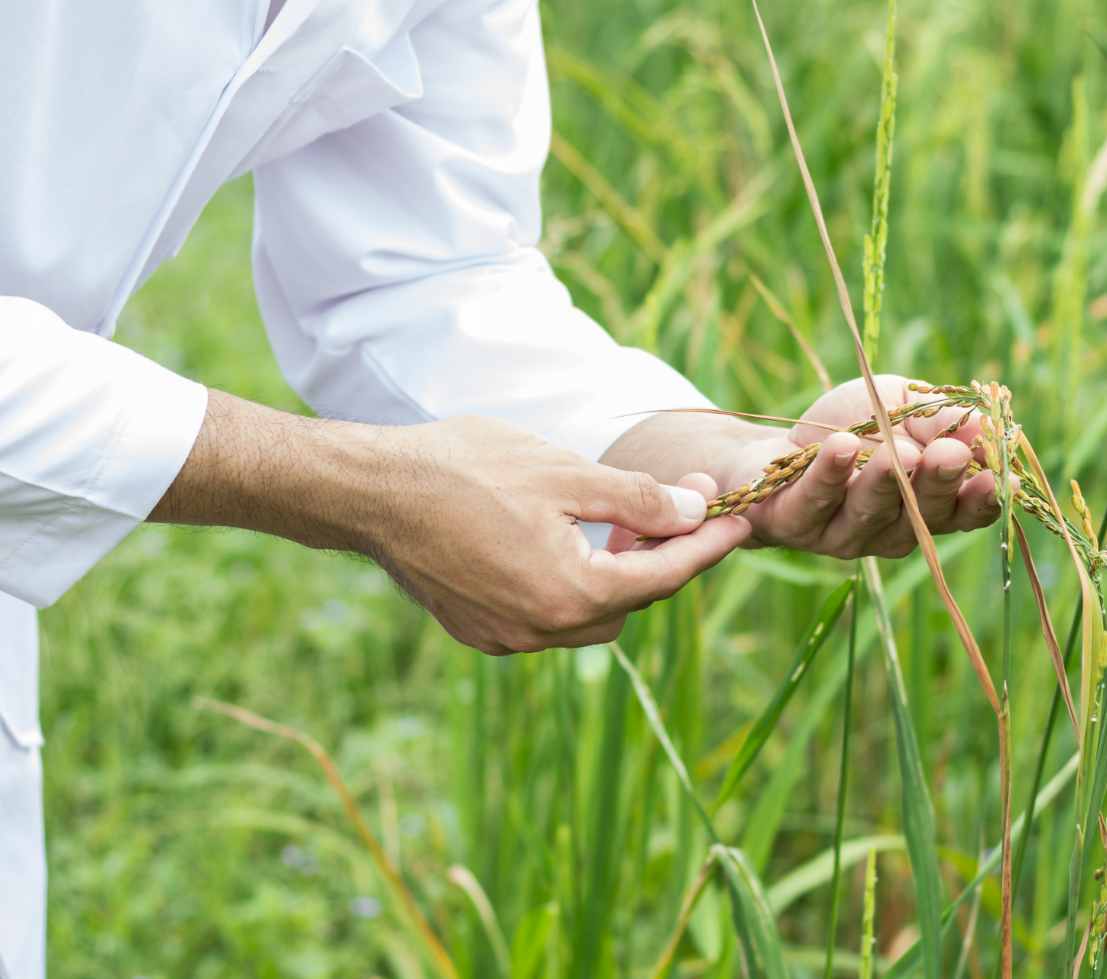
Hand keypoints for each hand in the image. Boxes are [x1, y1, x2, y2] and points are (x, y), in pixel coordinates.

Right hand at [150, 391, 749, 654]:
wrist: (366, 491)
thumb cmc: (462, 469)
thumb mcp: (563, 471)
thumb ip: (635, 497)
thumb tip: (693, 509)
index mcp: (569, 594)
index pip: (664, 575)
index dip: (708, 544)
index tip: (740, 519)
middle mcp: (540, 631)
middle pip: (631, 602)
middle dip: (661, 556)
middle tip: (674, 504)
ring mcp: (504, 636)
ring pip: (590, 615)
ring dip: (615, 573)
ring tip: (617, 517)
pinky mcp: (477, 628)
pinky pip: (546, 616)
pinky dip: (571, 584)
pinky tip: (565, 538)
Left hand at [706, 375, 1002, 558]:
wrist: (769, 447)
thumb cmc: (847, 427)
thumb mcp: (900, 407)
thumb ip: (942, 418)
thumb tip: (986, 425)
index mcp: (925, 508)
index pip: (964, 513)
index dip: (984, 500)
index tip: (1005, 478)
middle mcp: (889, 531)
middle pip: (921, 516)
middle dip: (938, 484)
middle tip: (951, 455)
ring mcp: (842, 534)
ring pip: (869, 512)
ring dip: (884, 481)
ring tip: (897, 452)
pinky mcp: (794, 524)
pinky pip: (814, 501)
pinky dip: (829, 473)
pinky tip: (841, 446)